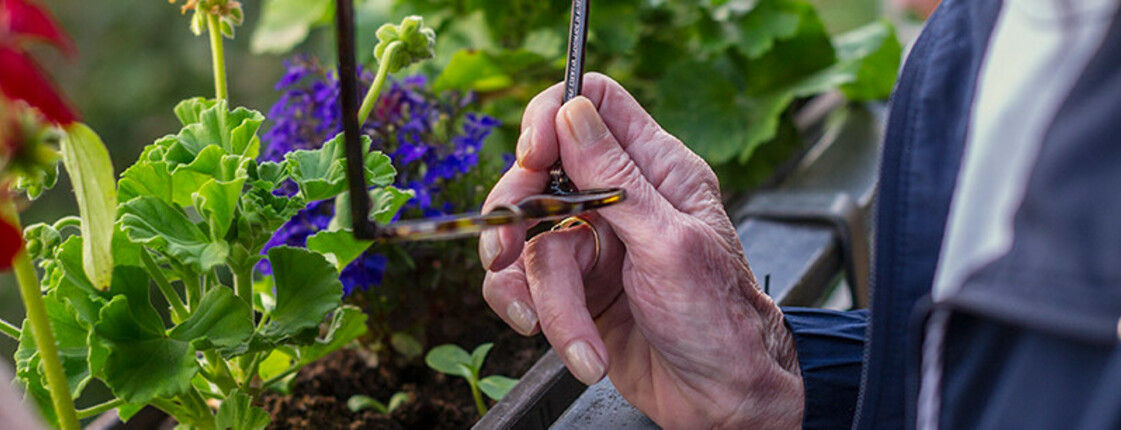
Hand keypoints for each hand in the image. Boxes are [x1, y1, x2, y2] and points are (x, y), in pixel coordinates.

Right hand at [479, 73, 802, 428]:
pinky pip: (527, 287)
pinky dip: (541, 319)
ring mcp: (594, 247)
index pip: (594, 105)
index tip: (532, 156)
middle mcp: (619, 201)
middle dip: (516, 215)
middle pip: (539, 175)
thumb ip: (616, 179)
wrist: (723, 399)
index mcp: (655, 170)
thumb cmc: (720, 320)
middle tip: (504, 249)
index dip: (552, 116)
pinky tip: (576, 349)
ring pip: (529, 244)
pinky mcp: (575, 292)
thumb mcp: (670, 243)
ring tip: (562, 331)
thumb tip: (573, 113)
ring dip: (540, 297)